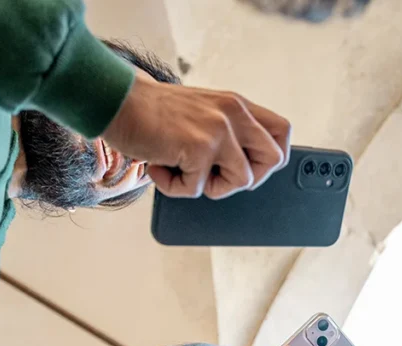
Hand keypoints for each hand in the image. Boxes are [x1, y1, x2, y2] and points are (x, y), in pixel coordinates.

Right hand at [103, 69, 291, 198]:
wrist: (118, 100)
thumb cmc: (154, 113)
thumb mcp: (204, 112)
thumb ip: (229, 130)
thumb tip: (249, 167)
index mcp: (238, 105)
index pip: (283, 132)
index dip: (271, 158)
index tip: (248, 166)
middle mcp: (234, 114)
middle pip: (274, 160)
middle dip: (248, 179)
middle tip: (216, 175)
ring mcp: (219, 130)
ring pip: (242, 181)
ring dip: (209, 186)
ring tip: (181, 169)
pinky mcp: (199, 148)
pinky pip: (198, 189)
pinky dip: (174, 187)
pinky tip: (159, 167)